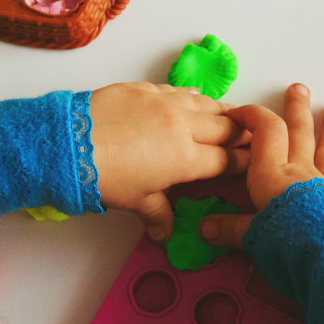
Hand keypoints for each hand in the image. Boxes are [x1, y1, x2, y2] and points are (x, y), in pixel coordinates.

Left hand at [88, 83, 250, 241]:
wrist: (69, 143)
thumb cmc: (104, 177)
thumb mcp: (135, 201)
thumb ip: (158, 215)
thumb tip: (165, 235)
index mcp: (187, 159)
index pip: (227, 160)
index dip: (244, 162)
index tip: (254, 162)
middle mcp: (184, 127)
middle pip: (226, 128)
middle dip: (242, 134)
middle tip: (252, 137)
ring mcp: (165, 103)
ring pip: (207, 104)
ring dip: (223, 112)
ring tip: (231, 116)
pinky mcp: (145, 89)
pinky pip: (179, 91)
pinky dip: (192, 97)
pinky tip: (194, 99)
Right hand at [200, 84, 323, 248]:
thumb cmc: (287, 242)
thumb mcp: (252, 237)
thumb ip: (230, 229)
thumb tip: (203, 229)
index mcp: (272, 175)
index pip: (265, 132)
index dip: (252, 116)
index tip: (241, 112)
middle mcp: (300, 171)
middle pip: (299, 132)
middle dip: (297, 109)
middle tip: (299, 89)